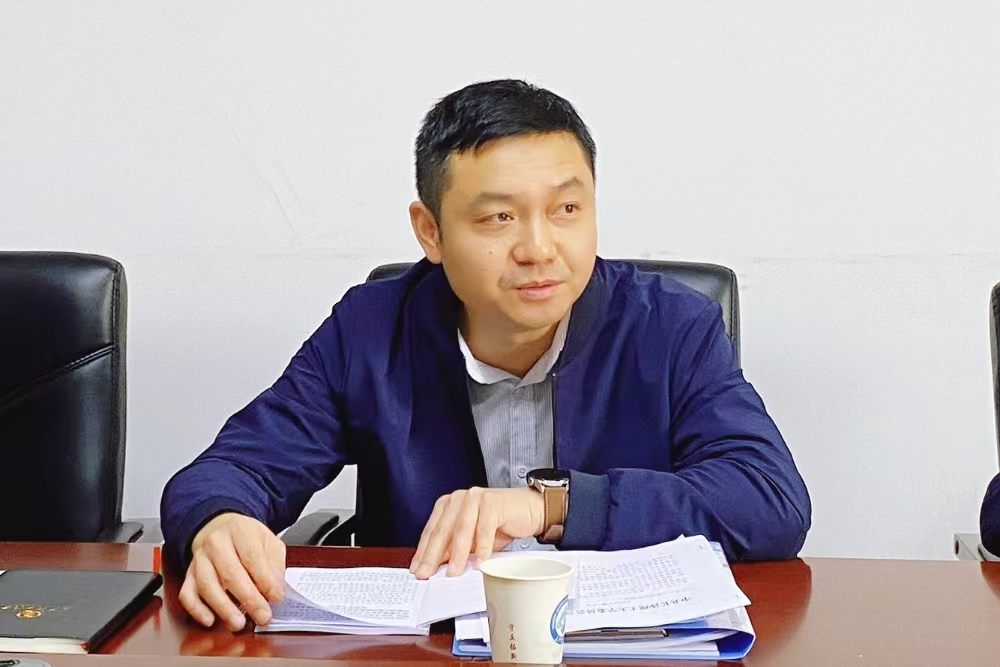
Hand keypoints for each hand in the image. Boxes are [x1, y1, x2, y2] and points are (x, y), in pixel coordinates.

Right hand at [179, 512, 285, 630]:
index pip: (252, 557)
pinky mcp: (189, 574)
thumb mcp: (268, 541)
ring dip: (223, 608)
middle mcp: (216, 543)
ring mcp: (199, 559)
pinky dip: (197, 610)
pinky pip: (187, 594)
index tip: (277, 597)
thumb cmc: (246, 538)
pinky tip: (210, 620)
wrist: (218, 527)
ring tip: (239, 623)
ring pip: (207, 585)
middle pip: (230, 573)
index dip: (265, 580)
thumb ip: (275, 564)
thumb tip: (276, 588)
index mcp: (239, 531)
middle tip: (262, 616)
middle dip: (248, 599)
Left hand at [409, 486, 543, 578]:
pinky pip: (484, 529)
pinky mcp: (492, 502)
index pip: (431, 531)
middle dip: (433, 556)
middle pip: (442, 530)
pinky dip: (482, 548)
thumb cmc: (499, 524)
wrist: (528, 509)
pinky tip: (479, 563)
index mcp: (449, 504)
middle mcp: (459, 498)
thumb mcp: (471, 540)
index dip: (423, 552)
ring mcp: (475, 498)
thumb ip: (453, 548)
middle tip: (427, 574)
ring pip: (462, 530)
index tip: (417, 570)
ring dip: (457, 555)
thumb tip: (436, 568)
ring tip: (453, 573)